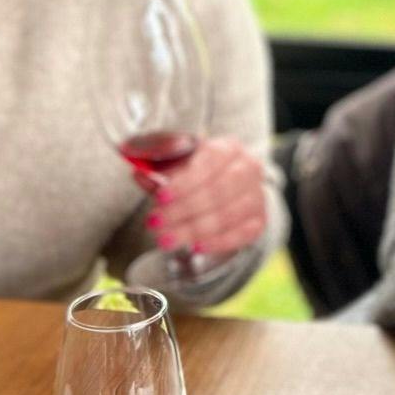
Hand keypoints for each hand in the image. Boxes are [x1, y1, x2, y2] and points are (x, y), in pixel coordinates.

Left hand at [138, 136, 267, 257]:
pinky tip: (195, 246)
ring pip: (228, 215)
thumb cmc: (195, 171)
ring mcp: (257, 196)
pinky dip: (217, 242)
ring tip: (165, 240)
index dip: (185, 182)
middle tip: (154, 224)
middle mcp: (249, 168)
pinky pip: (241, 235)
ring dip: (193, 230)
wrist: (228, 187)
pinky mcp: (259, 221)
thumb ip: (155, 160)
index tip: (160, 197)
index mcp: (228, 147)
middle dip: (183, 210)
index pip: (209, 162)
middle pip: (219, 191)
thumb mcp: (175, 160)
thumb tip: (135, 166)